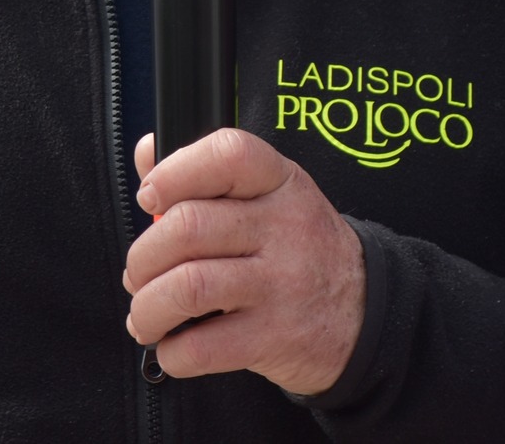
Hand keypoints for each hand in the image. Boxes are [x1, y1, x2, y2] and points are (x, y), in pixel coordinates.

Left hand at [122, 128, 364, 395]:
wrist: (366, 313)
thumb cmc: (298, 247)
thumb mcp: (268, 196)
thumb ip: (205, 174)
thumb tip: (146, 153)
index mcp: (280, 182)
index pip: (227, 154)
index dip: (175, 171)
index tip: (150, 197)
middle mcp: (284, 227)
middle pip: (188, 226)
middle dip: (143, 256)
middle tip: (139, 273)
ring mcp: (282, 284)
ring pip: (188, 287)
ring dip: (148, 306)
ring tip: (146, 316)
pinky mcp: (275, 337)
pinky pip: (203, 347)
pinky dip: (172, 353)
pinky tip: (172, 347)